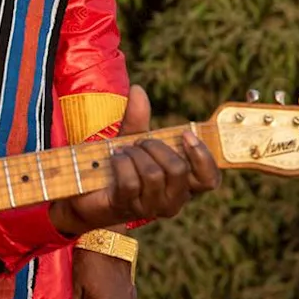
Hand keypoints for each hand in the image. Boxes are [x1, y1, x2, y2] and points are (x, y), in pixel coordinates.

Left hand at [50, 85, 219, 234]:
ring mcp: (151, 208)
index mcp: (183, 185)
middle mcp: (172, 200)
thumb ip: (138, 118)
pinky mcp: (128, 208)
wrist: (89, 190)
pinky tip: (114, 159)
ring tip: (123, 151)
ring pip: (153, 174)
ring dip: (134, 155)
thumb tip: (137, 90)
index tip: (185, 134)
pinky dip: (120, 164)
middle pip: (178, 169)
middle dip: (155, 147)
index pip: (209, 179)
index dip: (202, 156)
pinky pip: (130, 182)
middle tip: (138, 143)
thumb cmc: (121, 165)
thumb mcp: (133, 140)